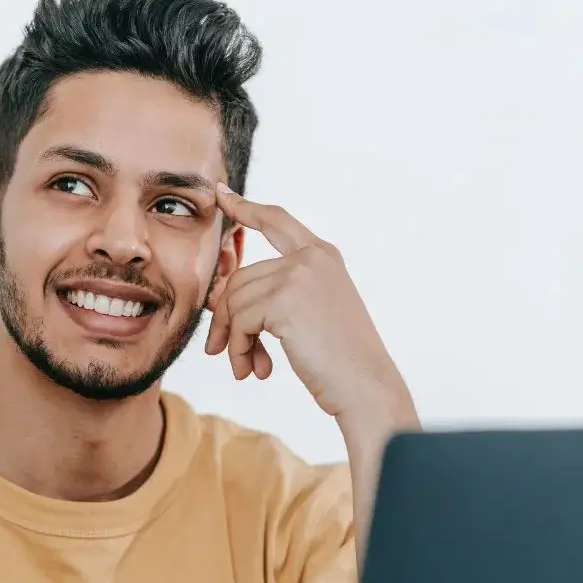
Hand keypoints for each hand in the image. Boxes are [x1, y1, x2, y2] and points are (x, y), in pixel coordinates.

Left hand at [207, 184, 409, 421]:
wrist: (365, 386)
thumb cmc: (339, 361)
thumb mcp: (308, 315)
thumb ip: (273, 295)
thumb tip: (216, 296)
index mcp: (323, 256)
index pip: (276, 221)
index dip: (246, 208)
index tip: (222, 197)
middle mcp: (311, 258)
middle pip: (240, 278)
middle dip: (226, 319)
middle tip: (221, 352)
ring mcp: (298, 276)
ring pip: (235, 302)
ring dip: (234, 341)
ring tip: (245, 368)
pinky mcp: (285, 301)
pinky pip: (239, 322)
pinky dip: (239, 350)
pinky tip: (256, 370)